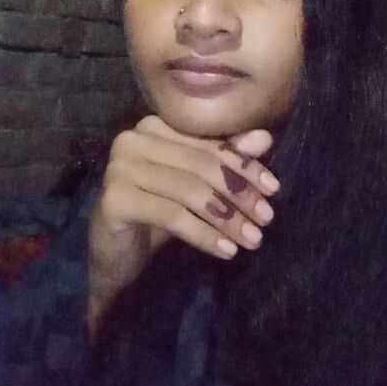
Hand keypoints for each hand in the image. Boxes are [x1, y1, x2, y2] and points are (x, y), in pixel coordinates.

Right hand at [87, 114, 279, 333]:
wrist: (113, 258)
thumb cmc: (156, 218)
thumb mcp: (196, 188)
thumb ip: (225, 160)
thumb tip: (265, 138)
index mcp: (153, 127)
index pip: (208, 143)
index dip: (243, 165)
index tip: (273, 189)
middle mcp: (132, 139)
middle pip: (200, 164)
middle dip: (238, 193)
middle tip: (266, 217)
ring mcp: (119, 167)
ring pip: (189, 189)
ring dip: (226, 217)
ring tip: (252, 238)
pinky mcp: (114, 198)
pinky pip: (171, 215)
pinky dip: (203, 233)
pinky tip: (226, 250)